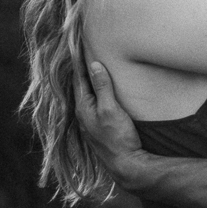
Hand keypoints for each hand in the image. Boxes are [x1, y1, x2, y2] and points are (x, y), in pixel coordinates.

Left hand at [74, 60, 147, 191]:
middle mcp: (84, 113)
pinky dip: (98, 90)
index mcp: (83, 107)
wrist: (127, 164)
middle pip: (81, 85)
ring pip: (88, 94)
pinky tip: (104, 89)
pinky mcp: (101, 125)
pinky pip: (95, 102)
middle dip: (84, 68)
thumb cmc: (118, 137)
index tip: (81, 44)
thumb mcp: (110, 109)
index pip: (79, 78)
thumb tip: (94, 65)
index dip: (81, 61)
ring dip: (91, 80)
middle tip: (87, 50)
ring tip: (95, 65)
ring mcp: (92, 120)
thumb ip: (102, 87)